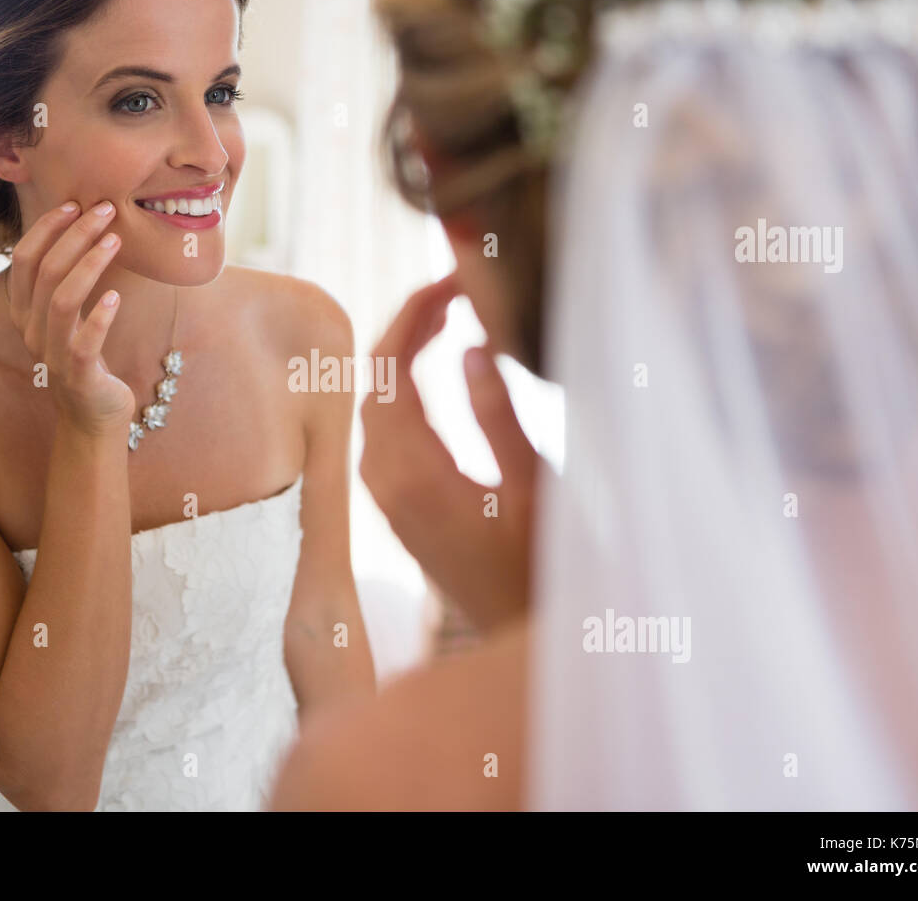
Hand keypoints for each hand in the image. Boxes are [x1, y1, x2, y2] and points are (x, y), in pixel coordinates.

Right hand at [7, 201, 134, 434]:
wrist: (92, 417)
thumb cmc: (85, 358)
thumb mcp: (68, 318)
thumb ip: (66, 282)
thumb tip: (85, 228)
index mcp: (24, 313)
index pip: (24, 259)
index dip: (45, 228)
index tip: (73, 203)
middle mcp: (31, 331)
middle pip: (45, 272)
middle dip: (74, 236)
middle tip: (104, 210)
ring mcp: (52, 355)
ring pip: (62, 302)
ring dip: (89, 266)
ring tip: (115, 241)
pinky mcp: (78, 377)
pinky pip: (84, 343)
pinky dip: (99, 318)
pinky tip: (116, 297)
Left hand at [359, 274, 537, 631]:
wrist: (521, 637)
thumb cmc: (543, 566)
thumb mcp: (534, 486)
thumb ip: (497, 415)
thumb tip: (469, 347)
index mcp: (412, 472)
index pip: (389, 368)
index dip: (415, 314)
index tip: (453, 280)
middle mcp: (383, 481)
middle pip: (374, 380)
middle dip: (408, 325)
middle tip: (456, 288)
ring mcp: (384, 495)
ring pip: (376, 404)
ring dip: (404, 355)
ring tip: (450, 314)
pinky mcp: (395, 504)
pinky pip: (384, 430)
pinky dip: (404, 388)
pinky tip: (438, 368)